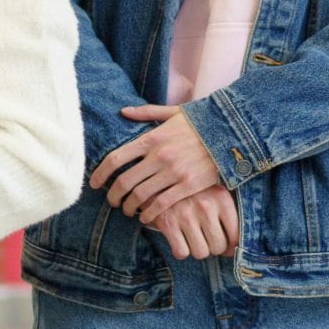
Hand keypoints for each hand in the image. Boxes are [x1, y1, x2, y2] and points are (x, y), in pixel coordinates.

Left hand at [91, 104, 224, 217]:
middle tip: (111, 202)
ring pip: (141, 196)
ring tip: (127, 210)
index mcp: (151, 138)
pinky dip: (150, 214)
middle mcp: (159, 156)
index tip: (94, 183)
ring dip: (129, 207)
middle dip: (113, 196)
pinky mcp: (188, 186)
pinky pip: (162, 205)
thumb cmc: (202, 122)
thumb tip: (123, 111)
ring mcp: (173, 172)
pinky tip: (146, 217)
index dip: (100, 173)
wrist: (234, 132)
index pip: (115, 158)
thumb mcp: (174, 113)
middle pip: (124, 181)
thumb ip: (146, 113)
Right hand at [142, 187, 238, 260]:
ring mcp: (186, 214)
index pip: (236, 235)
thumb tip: (233, 247)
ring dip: (197, 250)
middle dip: (212, 248)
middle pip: (218, 247)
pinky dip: (180, 250)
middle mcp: (205, 206)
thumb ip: (226, 214)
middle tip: (206, 241)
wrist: (157, 177)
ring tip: (192, 239)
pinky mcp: (167, 222)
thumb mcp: (212, 193)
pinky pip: (181, 252)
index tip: (225, 248)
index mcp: (221, 198)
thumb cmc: (191, 191)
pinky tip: (179, 240)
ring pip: (201, 253)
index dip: (231, 247)